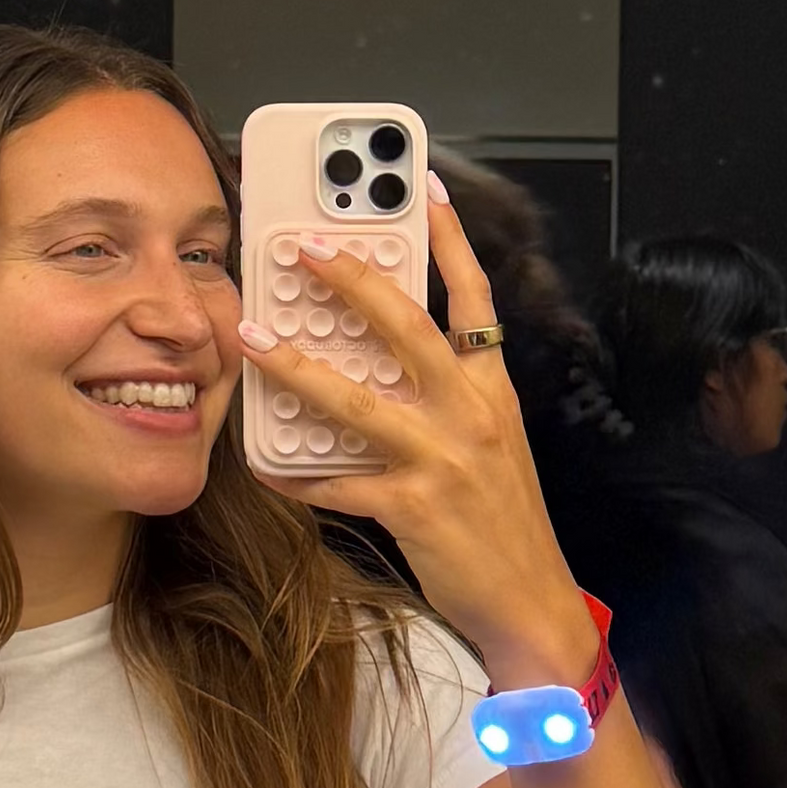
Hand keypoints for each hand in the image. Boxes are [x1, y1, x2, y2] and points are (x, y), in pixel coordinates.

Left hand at [237, 184, 594, 684]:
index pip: (474, 298)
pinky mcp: (414, 508)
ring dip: (300, 370)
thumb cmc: (503, 523)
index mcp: (492, 390)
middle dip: (351, 281)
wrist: (530, 599)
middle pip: (406, 327)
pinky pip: (341, 485)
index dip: (450, 240)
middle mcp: (471, 413)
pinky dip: (300, 477)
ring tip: (255, 341)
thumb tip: (388, 371)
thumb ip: (453, 401)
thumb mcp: (493, 445)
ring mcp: (442, 459)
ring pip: (359, 400)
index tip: (422, 188)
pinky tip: (268, 467)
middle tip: (303, 247)